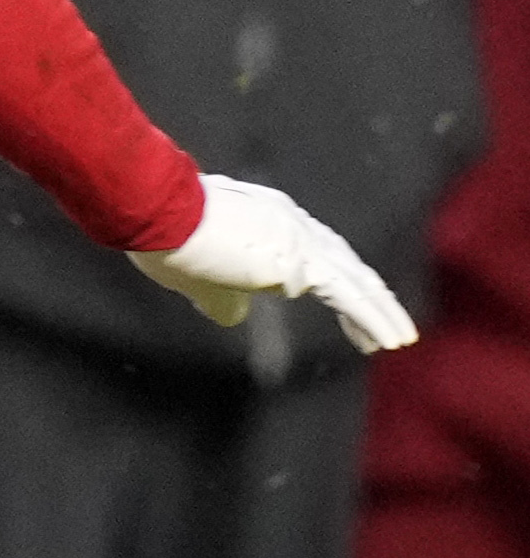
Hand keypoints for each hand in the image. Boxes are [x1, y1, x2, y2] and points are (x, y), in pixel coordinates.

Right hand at [131, 171, 416, 354]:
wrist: (158, 215)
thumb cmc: (164, 239)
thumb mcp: (195, 275)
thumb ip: (221, 293)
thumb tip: (235, 315)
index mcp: (266, 218)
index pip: (315, 250)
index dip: (336, 279)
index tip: (348, 308)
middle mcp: (289, 221)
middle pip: (343, 262)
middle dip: (368, 296)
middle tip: (390, 327)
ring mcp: (297, 237)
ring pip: (353, 279)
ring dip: (380, 311)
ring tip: (399, 340)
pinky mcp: (299, 259)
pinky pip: (348, 295)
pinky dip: (372, 319)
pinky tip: (388, 342)